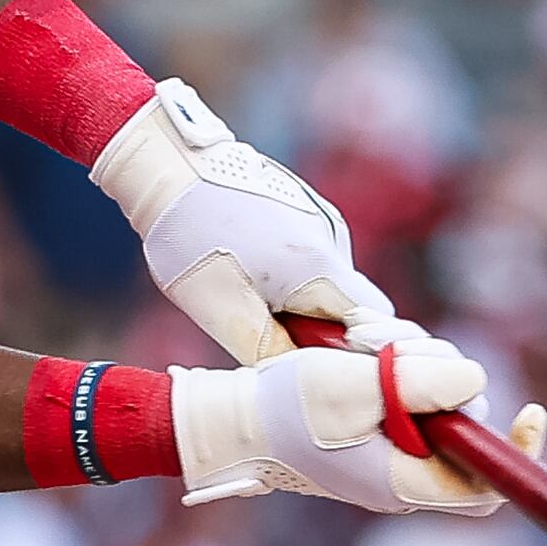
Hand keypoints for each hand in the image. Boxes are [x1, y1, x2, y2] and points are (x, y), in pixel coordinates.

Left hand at [91, 79, 398, 361]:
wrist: (169, 162)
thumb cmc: (190, 237)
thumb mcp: (221, 310)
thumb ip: (269, 352)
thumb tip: (302, 383)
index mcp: (320, 268)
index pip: (377, 324)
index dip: (360, 353)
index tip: (325, 368)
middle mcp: (332, 239)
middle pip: (356, 305)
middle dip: (328, 332)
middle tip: (277, 340)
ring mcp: (320, 218)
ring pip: (331, 281)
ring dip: (304, 302)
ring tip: (249, 298)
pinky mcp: (304, 207)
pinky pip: (314, 257)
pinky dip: (293, 276)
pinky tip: (248, 269)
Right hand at [170, 335, 501, 515]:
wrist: (224, 420)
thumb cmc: (283, 409)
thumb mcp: (359, 385)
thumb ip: (423, 384)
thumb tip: (479, 382)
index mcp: (404, 484)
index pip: (488, 487)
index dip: (516, 453)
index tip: (530, 411)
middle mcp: (401, 476)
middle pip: (462, 426)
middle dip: (447, 377)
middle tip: (401, 347)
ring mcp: (384, 455)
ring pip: (434, 405)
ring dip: (414, 362)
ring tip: (368, 342)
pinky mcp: (367, 432)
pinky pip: (405, 399)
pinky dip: (395, 369)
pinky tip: (361, 348)